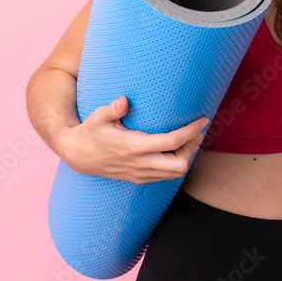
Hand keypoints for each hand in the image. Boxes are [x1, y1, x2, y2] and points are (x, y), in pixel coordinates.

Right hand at [56, 95, 208, 183]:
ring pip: (175, 173)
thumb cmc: (91, 131)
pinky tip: (178, 150)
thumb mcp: (98, 116)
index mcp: (133, 147)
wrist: (78, 155)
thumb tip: (125, 100)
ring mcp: (139, 174)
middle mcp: (139, 164)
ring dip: (187, 157)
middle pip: (179, 164)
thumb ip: (112, 109)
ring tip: (191, 139)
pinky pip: (166, 177)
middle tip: (197, 132)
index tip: (203, 120)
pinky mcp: (139, 179)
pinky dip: (177, 165)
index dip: (191, 131)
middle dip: (192, 148)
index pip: (171, 143)